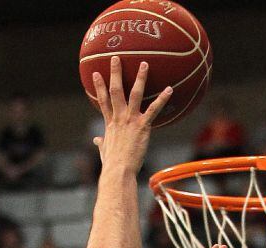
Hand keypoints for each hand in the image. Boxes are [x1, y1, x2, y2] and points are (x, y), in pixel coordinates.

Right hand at [92, 57, 172, 172]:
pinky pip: (154, 109)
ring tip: (144, 64)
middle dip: (115, 73)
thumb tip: (96, 141)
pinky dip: (162, 98)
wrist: (118, 171)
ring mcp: (130, 120)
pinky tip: (169, 89)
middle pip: (115, 91)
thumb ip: (101, 143)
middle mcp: (119, 118)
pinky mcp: (142, 127)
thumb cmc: (111, 164)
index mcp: (110, 123)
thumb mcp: (104, 151)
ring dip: (140, 78)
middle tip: (116, 57)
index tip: (96, 73)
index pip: (102, 100)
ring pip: (135, 94)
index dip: (99, 86)